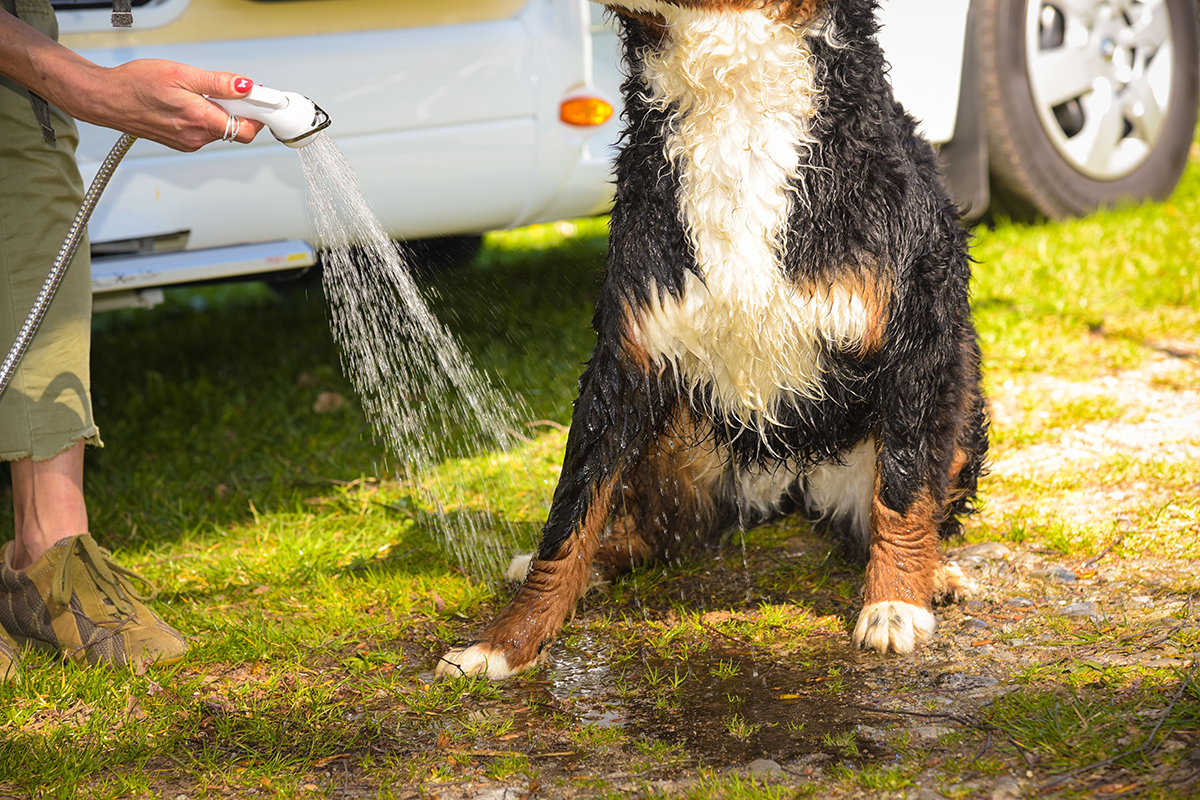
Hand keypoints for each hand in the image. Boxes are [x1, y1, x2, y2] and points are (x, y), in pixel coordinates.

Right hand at [0, 12, 263, 150]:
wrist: (107, 98)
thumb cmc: (136, 84)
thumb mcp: (182, 73)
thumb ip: (218, 83)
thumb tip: (246, 87)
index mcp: (200, 120)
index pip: (247, 129)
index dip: (259, 114)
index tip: (265, 101)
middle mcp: (197, 137)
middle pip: (236, 129)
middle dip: (240, 109)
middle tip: (230, 90)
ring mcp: (189, 142)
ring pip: (220, 129)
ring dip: (221, 112)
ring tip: (200, 93)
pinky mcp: (181, 141)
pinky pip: (205, 130)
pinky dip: (206, 116)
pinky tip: (190, 102)